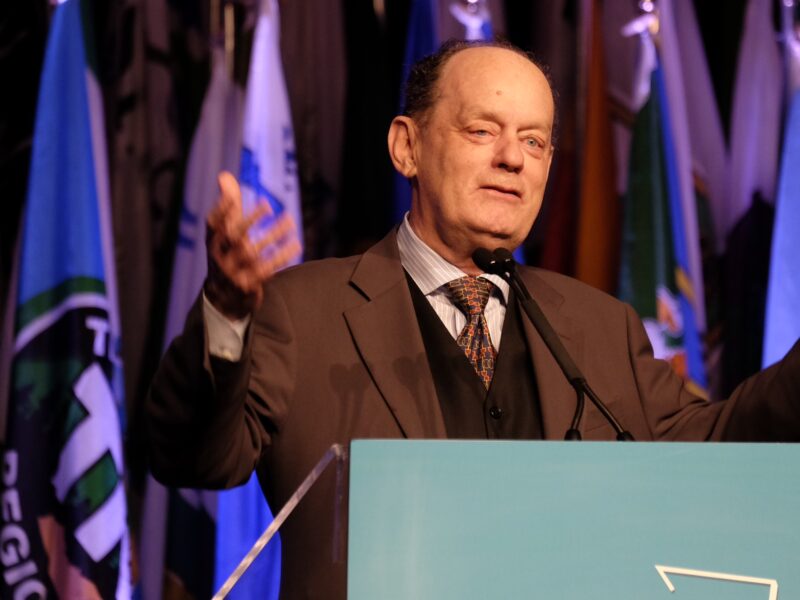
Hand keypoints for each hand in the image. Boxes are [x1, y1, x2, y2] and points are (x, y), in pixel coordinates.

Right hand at [204, 171, 301, 319]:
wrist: (223, 296)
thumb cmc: (227, 252)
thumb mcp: (224, 231)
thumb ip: (228, 204)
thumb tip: (224, 175)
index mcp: (212, 240)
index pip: (213, 223)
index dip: (221, 209)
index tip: (231, 196)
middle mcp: (219, 256)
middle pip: (233, 237)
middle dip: (250, 220)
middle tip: (268, 205)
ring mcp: (232, 272)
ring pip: (253, 252)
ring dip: (273, 235)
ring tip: (290, 220)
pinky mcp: (247, 285)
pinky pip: (266, 269)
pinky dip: (281, 256)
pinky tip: (296, 244)